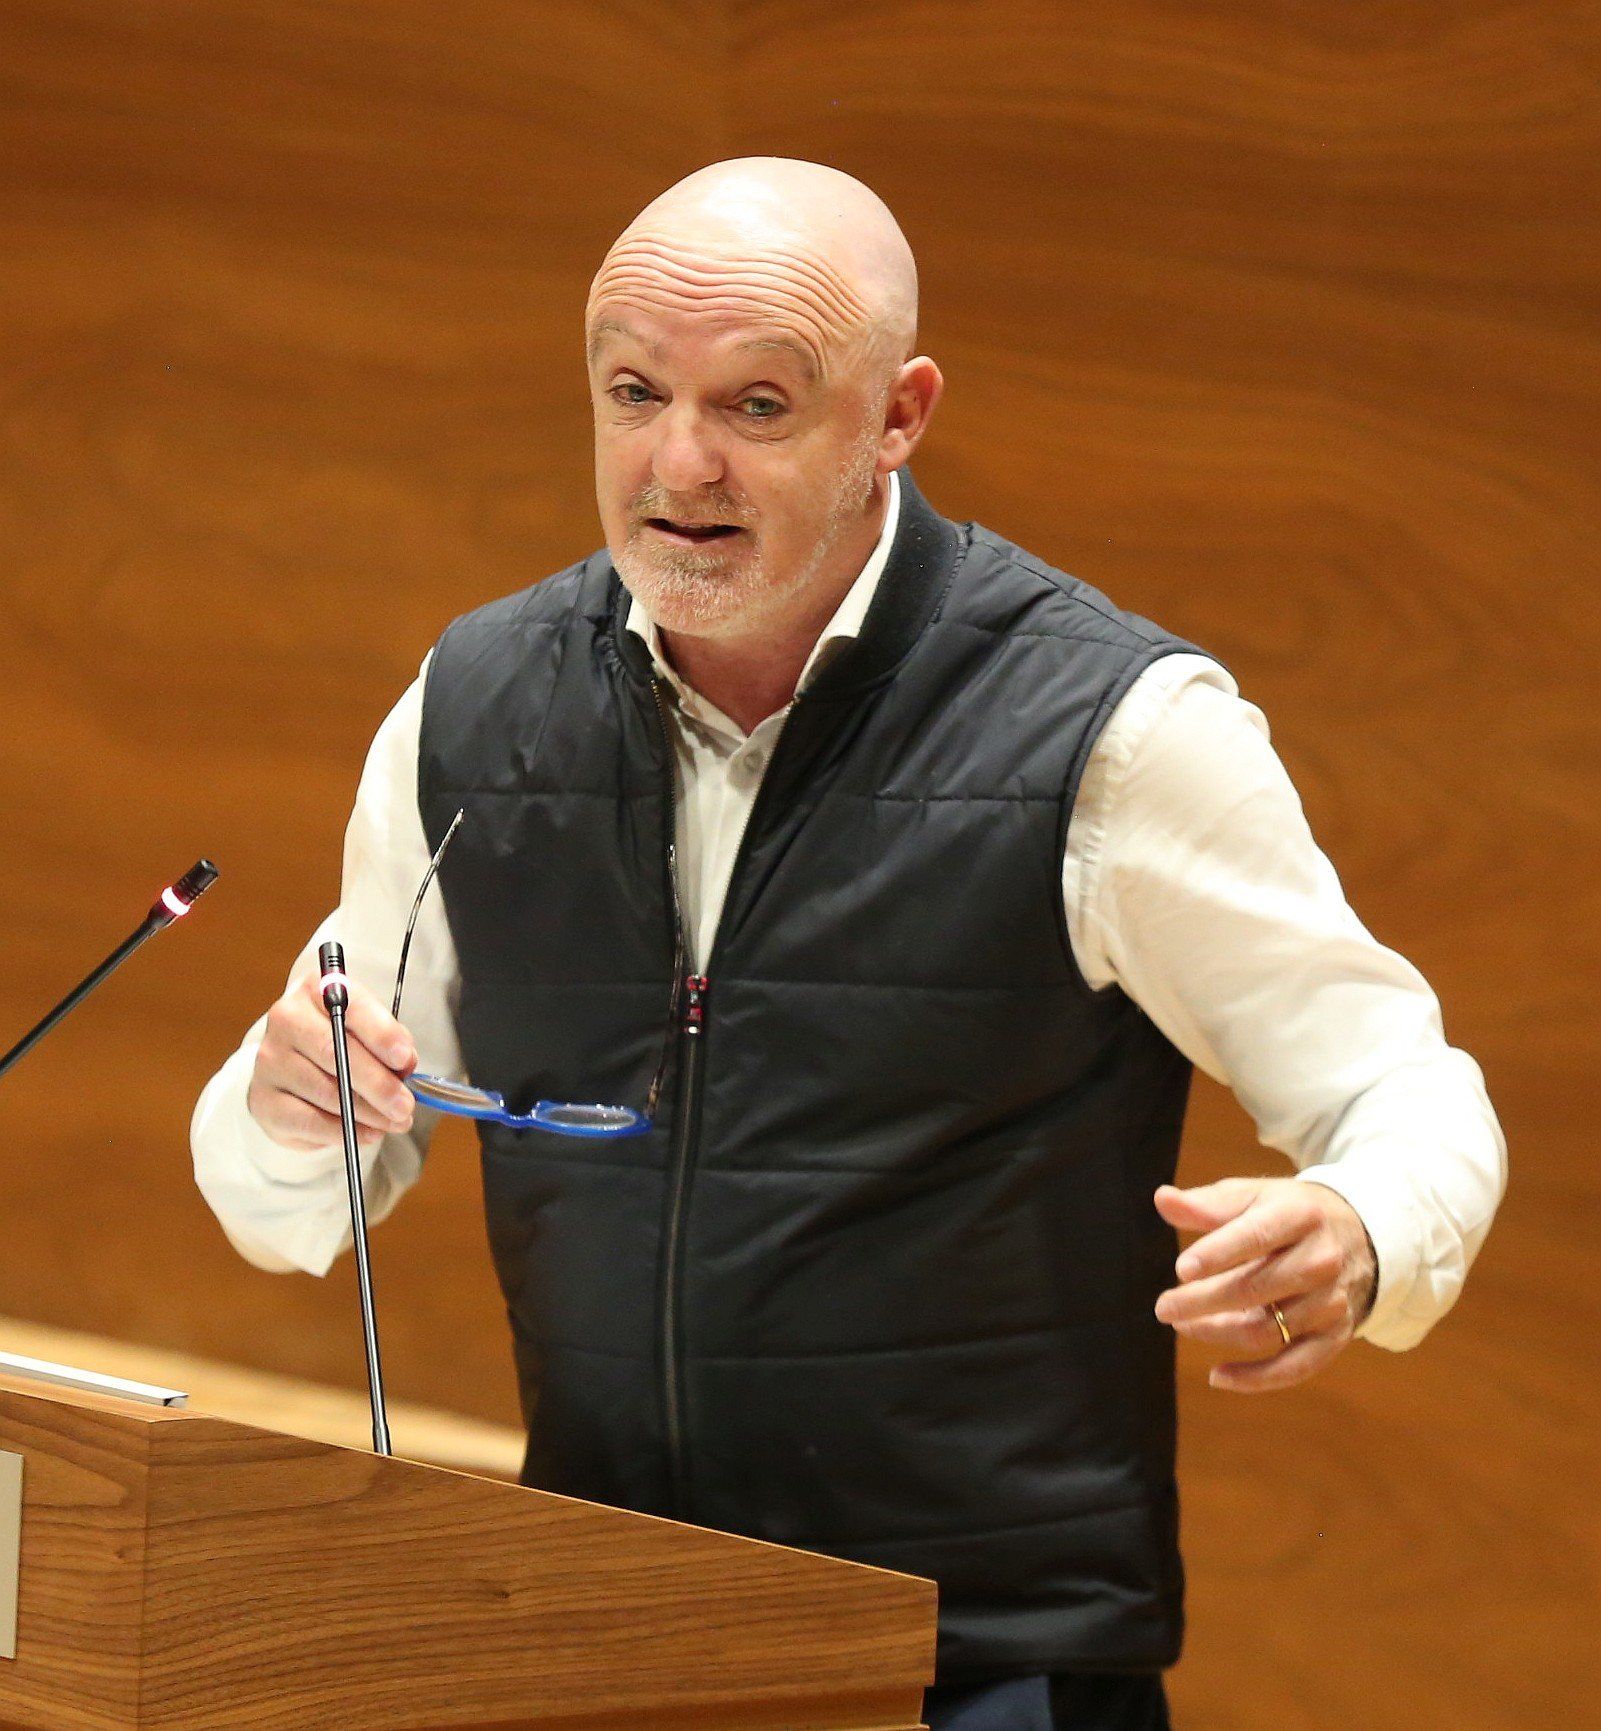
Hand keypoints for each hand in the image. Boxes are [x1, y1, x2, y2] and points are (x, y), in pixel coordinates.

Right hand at [247, 969, 417, 1155]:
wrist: (295, 1071)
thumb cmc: (341, 1043)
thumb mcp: (369, 1030)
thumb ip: (390, 1042)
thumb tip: (405, 1065)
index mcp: (317, 990)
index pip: (351, 1008)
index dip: (381, 1035)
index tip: (405, 1059)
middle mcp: (287, 1019)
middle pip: (335, 1052)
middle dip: (378, 1083)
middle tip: (405, 1105)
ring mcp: (270, 1060)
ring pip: (325, 1091)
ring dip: (367, 1112)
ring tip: (395, 1122)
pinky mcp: (263, 1099)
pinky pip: (308, 1120)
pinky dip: (344, 1131)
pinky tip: (368, 1133)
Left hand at [1152, 1177, 1377, 1391]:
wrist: (1358, 1236)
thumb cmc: (1287, 1214)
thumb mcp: (1254, 1197)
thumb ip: (1208, 1204)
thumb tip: (1162, 1199)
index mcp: (1300, 1216)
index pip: (1257, 1236)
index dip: (1218, 1254)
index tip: (1181, 1269)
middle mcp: (1322, 1259)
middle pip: (1256, 1289)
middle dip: (1203, 1302)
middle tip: (1164, 1307)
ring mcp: (1331, 1301)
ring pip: (1266, 1330)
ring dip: (1217, 1332)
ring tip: (1182, 1324)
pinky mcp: (1336, 1335)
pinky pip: (1295, 1366)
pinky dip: (1256, 1378)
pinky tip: (1218, 1375)